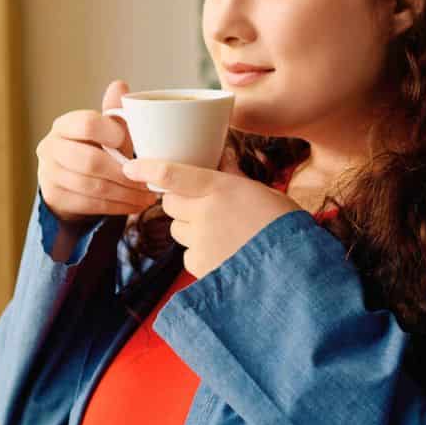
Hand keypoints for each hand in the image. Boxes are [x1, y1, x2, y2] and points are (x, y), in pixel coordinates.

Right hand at [36, 80, 160, 224]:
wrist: (71, 181)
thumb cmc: (96, 150)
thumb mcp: (107, 131)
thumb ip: (114, 112)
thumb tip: (120, 85)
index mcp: (65, 124)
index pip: (86, 124)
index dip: (111, 133)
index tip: (129, 143)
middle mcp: (50, 146)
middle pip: (89, 161)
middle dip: (124, 173)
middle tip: (147, 181)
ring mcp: (48, 173)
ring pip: (91, 185)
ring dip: (124, 193)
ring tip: (146, 196)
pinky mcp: (54, 196)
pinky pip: (88, 204)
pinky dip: (115, 206)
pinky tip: (133, 205)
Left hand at [120, 158, 299, 277]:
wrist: (296, 270)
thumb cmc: (285, 226)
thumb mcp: (263, 192)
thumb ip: (235, 176)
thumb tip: (222, 154)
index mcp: (220, 188)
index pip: (171, 174)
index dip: (146, 168)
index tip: (130, 167)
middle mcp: (205, 213)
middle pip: (170, 203)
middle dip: (180, 203)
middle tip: (204, 206)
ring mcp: (201, 242)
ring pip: (178, 230)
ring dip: (190, 229)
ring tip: (222, 234)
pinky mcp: (201, 268)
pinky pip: (188, 255)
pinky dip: (200, 253)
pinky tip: (225, 254)